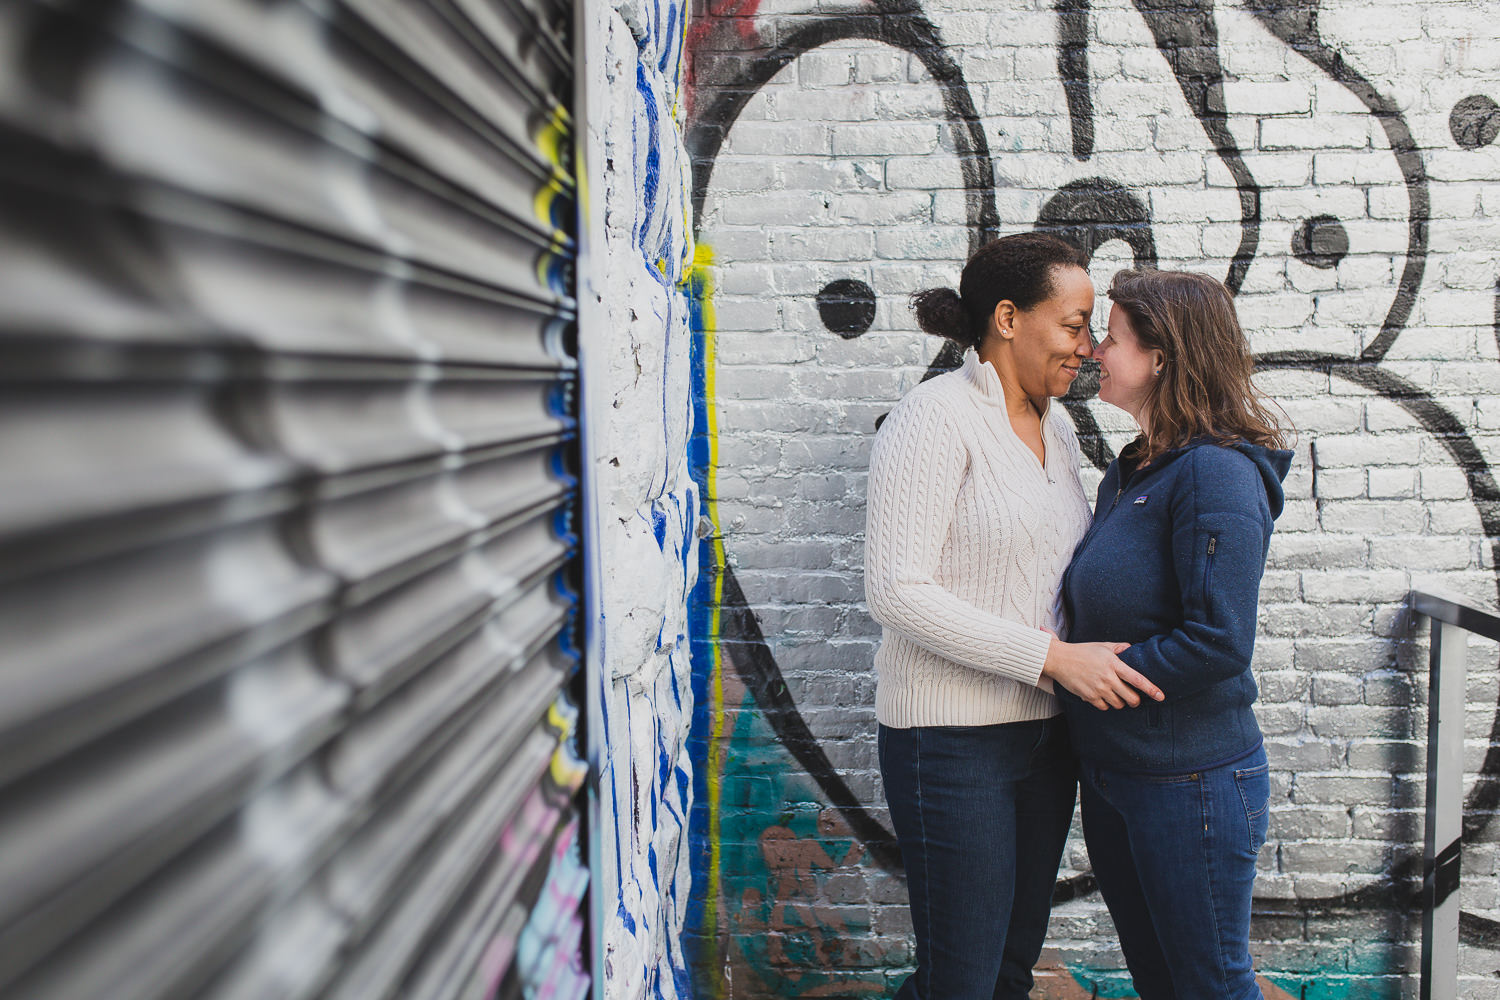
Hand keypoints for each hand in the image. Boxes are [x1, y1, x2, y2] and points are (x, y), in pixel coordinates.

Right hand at [1041, 637, 1165, 709]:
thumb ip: (1119, 648)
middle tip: (1133, 699)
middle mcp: (1108, 677)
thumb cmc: (1082, 651)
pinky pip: (1104, 707)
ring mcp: (1098, 688)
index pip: (1138, 679)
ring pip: (1118, 704)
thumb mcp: (1102, 646)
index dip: (1151, 689)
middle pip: (1131, 697)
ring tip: (1115, 695)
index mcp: (1114, 664)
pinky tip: (1101, 696)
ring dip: (1120, 702)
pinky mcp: (1089, 696)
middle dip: (1135, 701)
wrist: (1059, 659)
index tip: (1161, 696)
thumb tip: (1132, 648)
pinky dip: (1106, 704)